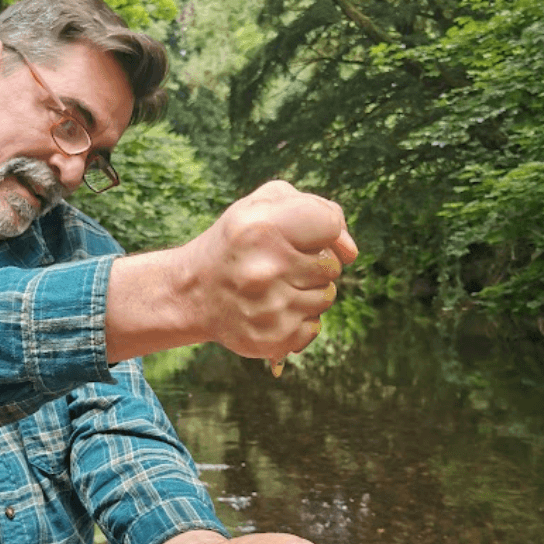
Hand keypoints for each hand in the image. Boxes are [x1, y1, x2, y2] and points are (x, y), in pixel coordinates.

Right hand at [183, 180, 355, 360]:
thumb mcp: (262, 205)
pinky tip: (270, 311)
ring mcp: (269, 308)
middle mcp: (266, 268)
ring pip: (326, 298)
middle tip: (278, 265)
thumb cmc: (237, 243)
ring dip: (307, 292)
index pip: (331, 224)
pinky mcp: (271, 338)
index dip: (324, 231)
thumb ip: (315, 209)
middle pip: (332, 266)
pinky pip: (313, 327)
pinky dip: (298, 320)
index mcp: (263, 227)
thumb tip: (350, 253)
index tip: (304, 238)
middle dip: (313, 263)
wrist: (192, 292)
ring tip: (273, 288)